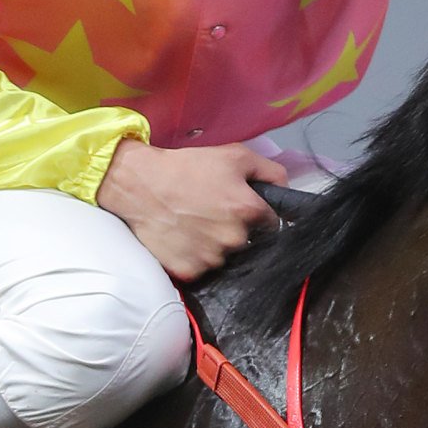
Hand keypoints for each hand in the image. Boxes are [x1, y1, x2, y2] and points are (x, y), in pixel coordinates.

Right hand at [95, 139, 285, 282]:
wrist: (140, 184)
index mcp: (248, 210)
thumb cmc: (188, 167)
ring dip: (217, 246)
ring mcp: (211, 258)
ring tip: (196, 224)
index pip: (273, 224)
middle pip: (250, 243)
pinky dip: (196, 257)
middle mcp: (234, 239)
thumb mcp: (234, 155)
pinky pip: (202, 268)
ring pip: (226, 258)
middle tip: (214, 213)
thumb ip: (271, 172)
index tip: (244, 209)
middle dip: (238, 230)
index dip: (260, 215)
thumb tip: (286, 192)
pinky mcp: (189, 271)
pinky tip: (185, 238)